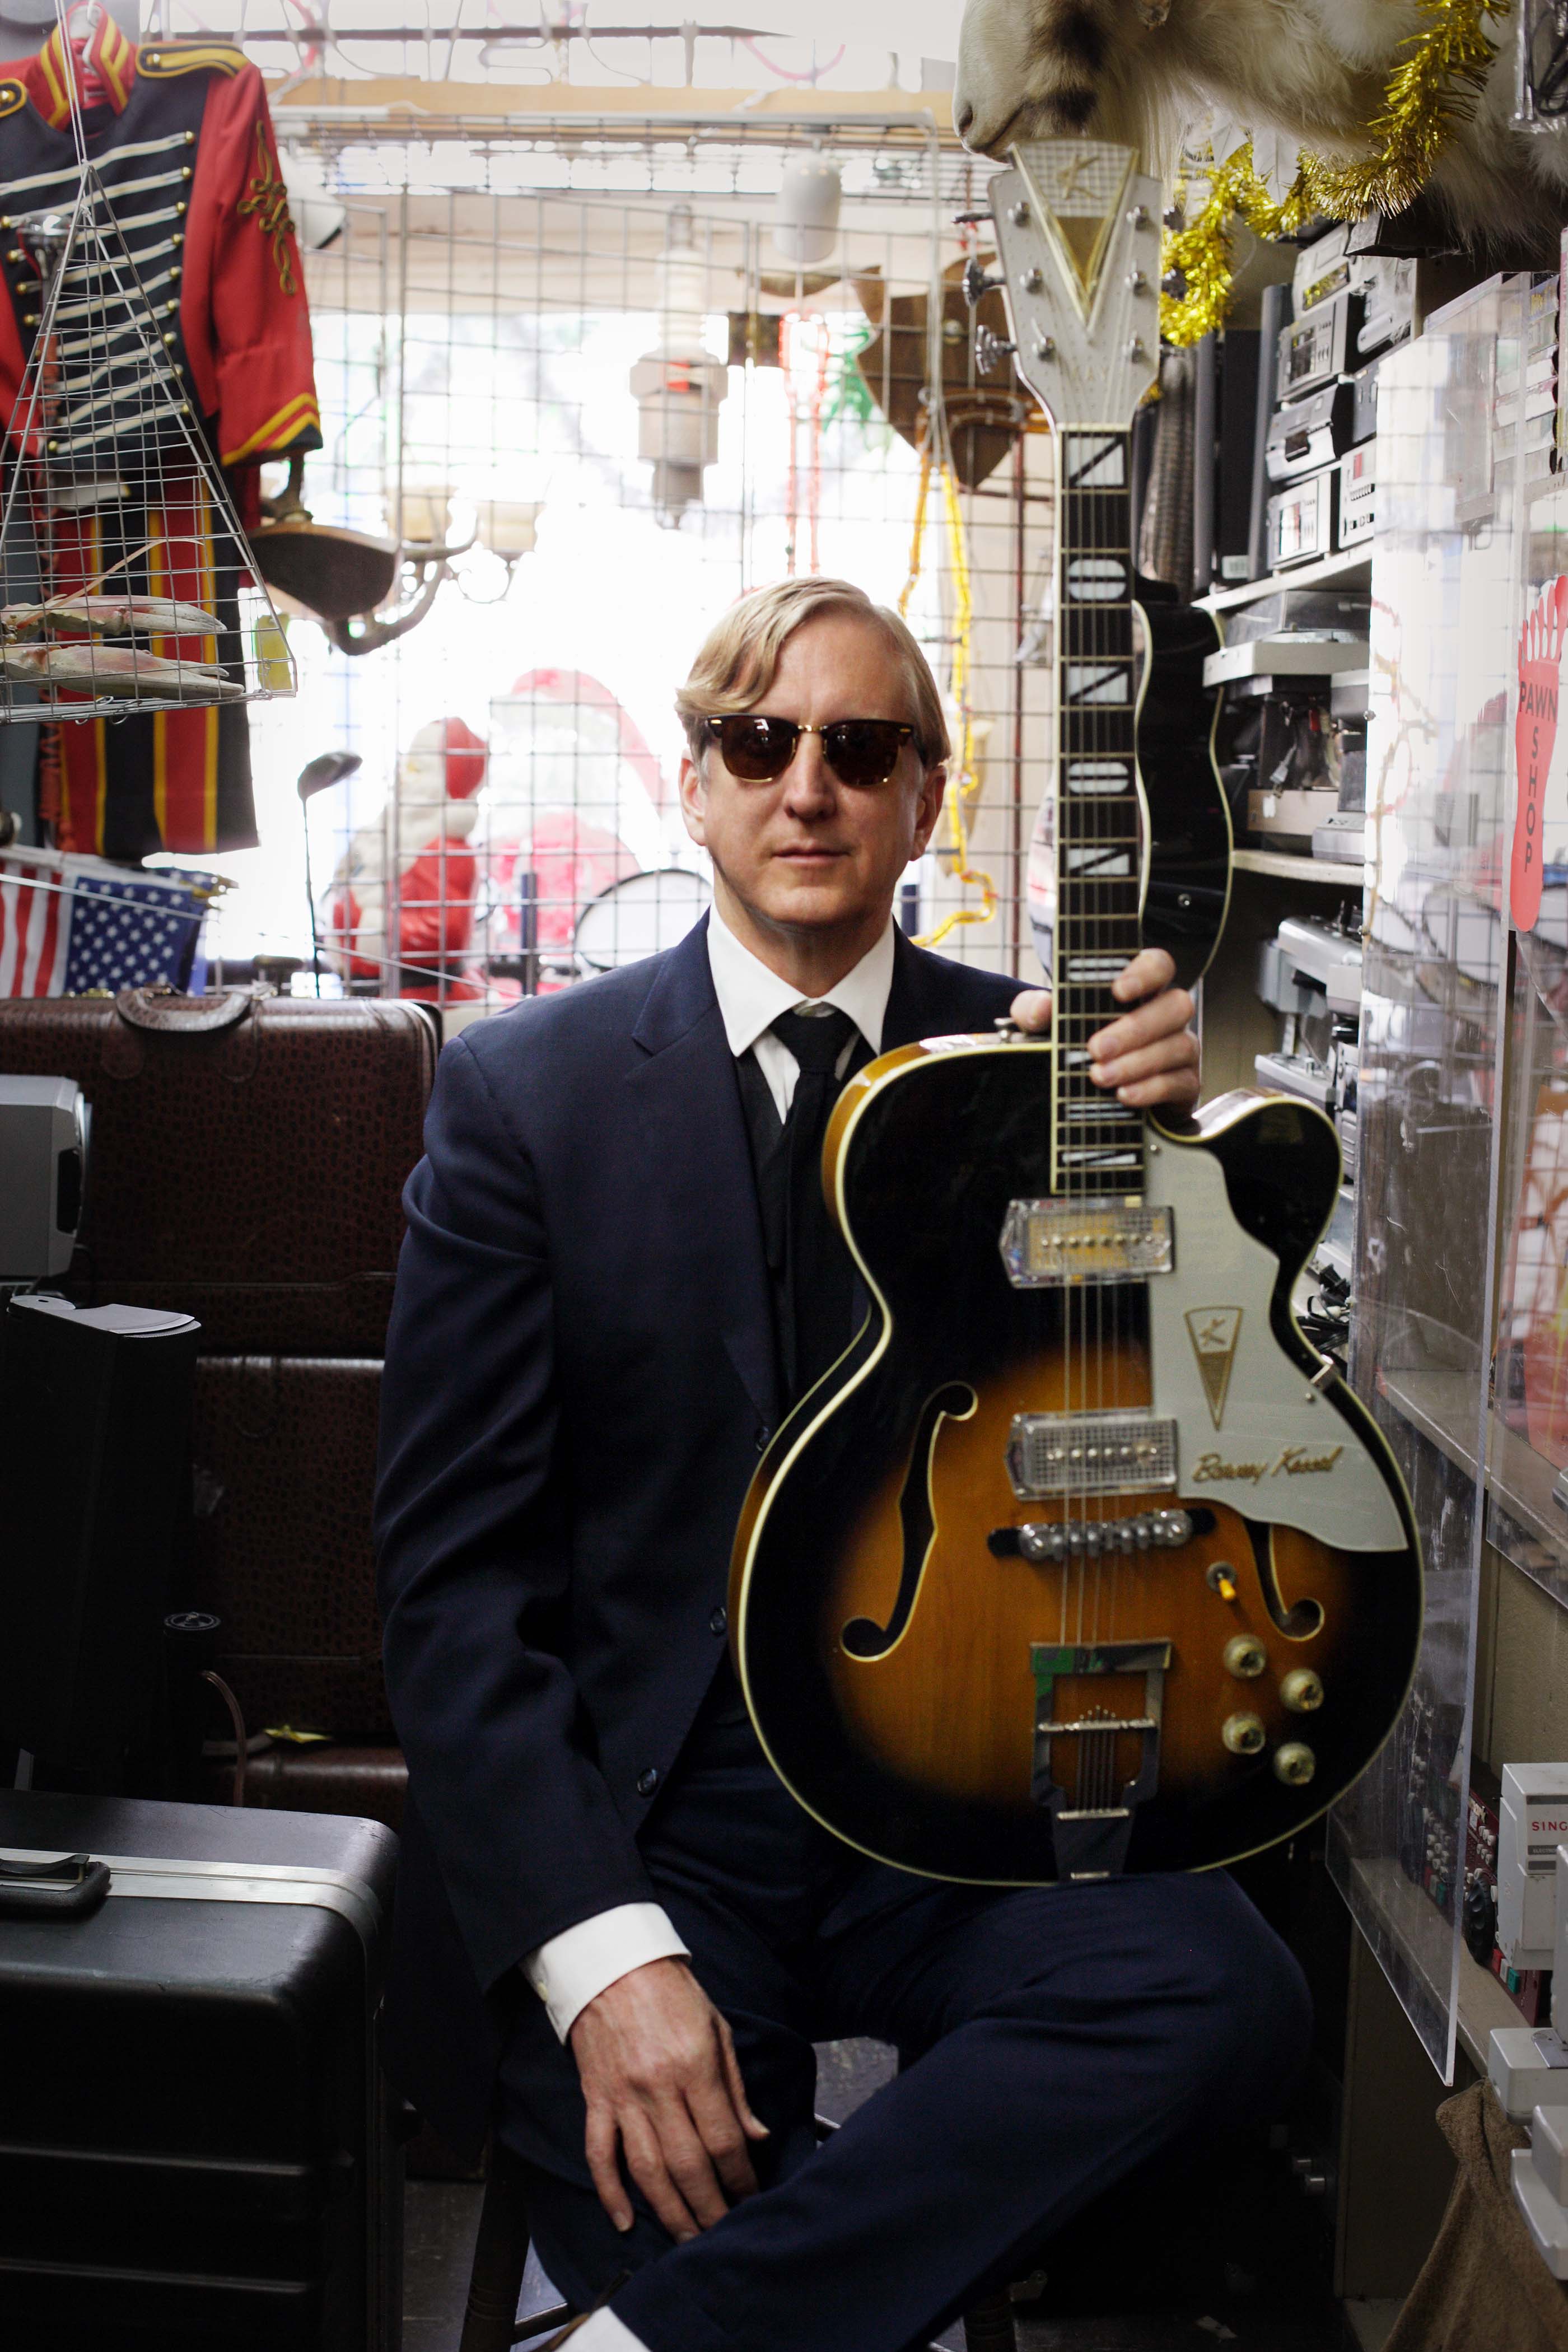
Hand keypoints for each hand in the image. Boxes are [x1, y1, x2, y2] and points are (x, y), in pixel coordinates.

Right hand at [569, 1956, 768, 2241]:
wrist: (611, 1964)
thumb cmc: (670, 1992)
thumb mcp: (716, 2027)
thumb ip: (735, 2087)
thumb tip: (756, 2135)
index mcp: (694, 2066)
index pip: (723, 2138)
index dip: (740, 2175)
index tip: (752, 2195)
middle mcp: (658, 2086)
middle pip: (688, 2163)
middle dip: (709, 2205)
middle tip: (724, 2231)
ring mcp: (623, 2096)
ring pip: (647, 2169)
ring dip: (669, 2211)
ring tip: (688, 2238)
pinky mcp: (595, 2098)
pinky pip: (600, 2153)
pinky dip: (610, 2191)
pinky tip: (623, 2220)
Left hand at [1010, 945, 1198, 1112]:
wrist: (1084, 1095)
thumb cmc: (1072, 1047)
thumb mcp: (1044, 1027)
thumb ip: (1034, 1010)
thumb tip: (1041, 1009)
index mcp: (1140, 989)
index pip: (1158, 965)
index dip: (1144, 973)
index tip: (1117, 990)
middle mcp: (1167, 1014)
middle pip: (1176, 1005)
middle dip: (1136, 1028)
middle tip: (1096, 1048)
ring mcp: (1181, 1048)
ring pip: (1180, 1045)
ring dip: (1138, 1062)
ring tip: (1101, 1076)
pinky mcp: (1184, 1083)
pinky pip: (1180, 1082)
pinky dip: (1151, 1088)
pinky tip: (1124, 1094)